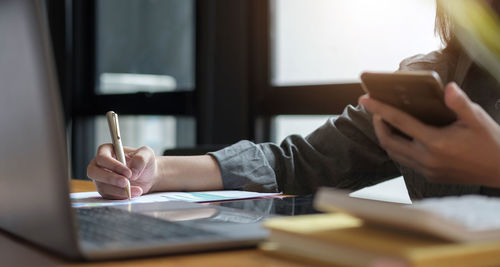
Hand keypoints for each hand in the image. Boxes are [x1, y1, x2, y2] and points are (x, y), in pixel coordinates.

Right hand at [87, 144, 157, 198]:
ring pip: (102, 186)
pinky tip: (134, 194)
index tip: (129, 173)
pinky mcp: (105, 191)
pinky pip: (108, 196)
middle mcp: (100, 164)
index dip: (113, 165)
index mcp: (107, 151)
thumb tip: (132, 171)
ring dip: (119, 190)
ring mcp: (100, 179)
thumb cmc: (144, 162)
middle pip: (94, 172)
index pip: (102, 158)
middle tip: (126, 183)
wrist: (147, 176)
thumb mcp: (147, 154)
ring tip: (137, 190)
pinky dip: (121, 196)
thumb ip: (140, 159)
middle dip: (110, 179)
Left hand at [359, 82, 499, 187]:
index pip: (399, 122)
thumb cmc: (490, 141)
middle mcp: (427, 158)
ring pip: (393, 153)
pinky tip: (400, 135)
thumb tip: (447, 87)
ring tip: (384, 120)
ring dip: (385, 136)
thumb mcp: (477, 119)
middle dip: (377, 123)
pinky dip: (396, 146)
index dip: (378, 109)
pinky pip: (404, 160)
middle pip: (388, 140)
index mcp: (436, 142)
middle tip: (376, 109)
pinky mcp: (429, 175)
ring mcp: (426, 169)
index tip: (364, 98)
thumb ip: (459, 103)